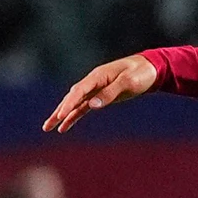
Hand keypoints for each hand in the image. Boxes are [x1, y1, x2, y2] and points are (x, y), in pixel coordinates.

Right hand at [43, 55, 158, 132]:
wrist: (150, 69)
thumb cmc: (140, 73)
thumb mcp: (128, 82)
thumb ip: (110, 93)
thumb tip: (92, 105)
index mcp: (98, 76)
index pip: (79, 91)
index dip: (69, 104)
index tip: (61, 115)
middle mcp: (92, 82)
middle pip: (71, 98)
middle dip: (59, 112)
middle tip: (47, 126)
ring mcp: (95, 89)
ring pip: (74, 103)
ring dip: (62, 115)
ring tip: (48, 128)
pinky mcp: (100, 96)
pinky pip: (83, 107)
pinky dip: (74, 115)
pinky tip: (65, 126)